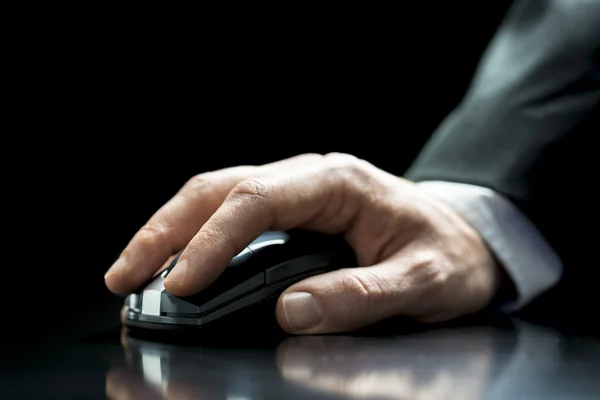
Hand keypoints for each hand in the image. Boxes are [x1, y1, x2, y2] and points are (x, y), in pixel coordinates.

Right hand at [105, 153, 502, 333]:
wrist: (464, 240)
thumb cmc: (448, 255)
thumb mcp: (421, 281)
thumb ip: (360, 297)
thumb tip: (291, 311)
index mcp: (338, 182)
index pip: (257, 201)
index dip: (212, 242)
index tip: (182, 284)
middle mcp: (309, 177)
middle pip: (220, 189)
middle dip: (167, 230)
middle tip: (125, 275)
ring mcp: (296, 191)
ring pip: (215, 196)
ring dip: (169, 231)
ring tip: (133, 269)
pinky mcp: (290, 211)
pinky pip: (230, 214)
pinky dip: (194, 236)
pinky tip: (173, 261)